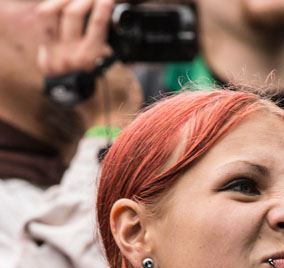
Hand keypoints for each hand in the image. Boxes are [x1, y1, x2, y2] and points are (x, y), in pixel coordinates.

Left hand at [36, 0, 141, 129]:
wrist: (90, 122)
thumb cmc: (110, 102)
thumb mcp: (121, 80)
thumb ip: (119, 57)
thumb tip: (121, 35)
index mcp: (89, 63)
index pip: (97, 24)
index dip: (103, 7)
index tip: (108, 0)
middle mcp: (68, 58)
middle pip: (73, 14)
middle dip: (86, 1)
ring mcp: (53, 56)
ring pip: (52, 14)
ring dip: (66, 1)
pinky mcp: (45, 57)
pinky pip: (46, 26)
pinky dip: (54, 12)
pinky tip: (65, 8)